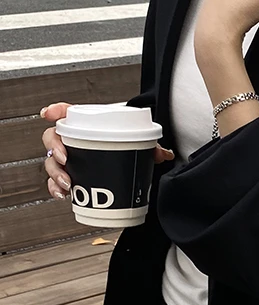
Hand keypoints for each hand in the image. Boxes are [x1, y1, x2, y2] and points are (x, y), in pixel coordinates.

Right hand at [40, 102, 174, 199]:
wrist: (125, 163)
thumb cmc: (125, 147)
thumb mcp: (138, 144)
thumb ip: (151, 147)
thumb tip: (164, 154)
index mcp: (87, 126)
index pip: (67, 113)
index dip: (56, 111)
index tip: (49, 114)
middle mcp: (74, 141)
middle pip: (52, 137)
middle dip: (54, 148)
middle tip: (65, 158)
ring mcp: (70, 159)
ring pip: (52, 162)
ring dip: (56, 173)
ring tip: (68, 182)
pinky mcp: (72, 176)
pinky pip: (56, 182)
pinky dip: (56, 189)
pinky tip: (63, 194)